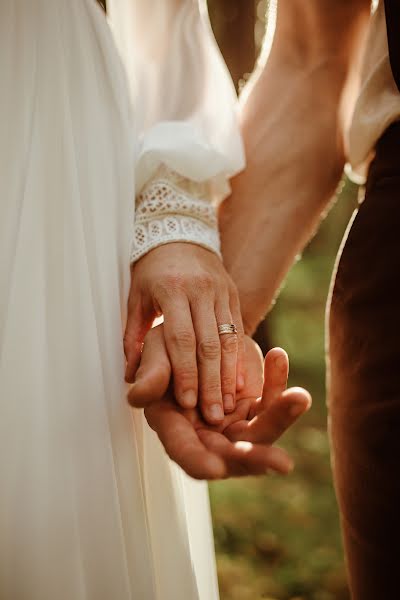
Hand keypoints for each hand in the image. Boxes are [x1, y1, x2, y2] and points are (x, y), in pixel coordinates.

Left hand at [124, 243, 244, 424]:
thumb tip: (129, 374)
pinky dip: (238, 359)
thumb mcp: (136, 296)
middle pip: (208, 344)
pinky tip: (239, 384)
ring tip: (227, 406)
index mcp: (173, 290)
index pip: (182, 338)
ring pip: (228, 340)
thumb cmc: (151, 270)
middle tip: (212, 415)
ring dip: (228, 377)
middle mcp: (201, 290)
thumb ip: (133, 334)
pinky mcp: (233, 294)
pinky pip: (238, 330)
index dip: (186, 372)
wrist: (180, 235)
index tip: (188, 402)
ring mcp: (221, 291)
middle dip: (211, 383)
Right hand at [128, 326, 310, 478]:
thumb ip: (151, 374)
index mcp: (174, 426)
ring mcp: (234, 424)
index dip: (197, 461)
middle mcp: (206, 434)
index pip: (184, 451)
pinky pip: (271, 401)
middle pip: (232, 454)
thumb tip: (137, 396)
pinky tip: (278, 357)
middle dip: (256, 458)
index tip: (215, 468)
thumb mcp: (156, 353)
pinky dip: (277, 382)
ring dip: (281, 418)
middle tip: (281, 462)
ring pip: (260, 433)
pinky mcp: (255, 408)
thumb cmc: (166, 348)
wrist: (197, 335)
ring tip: (299, 397)